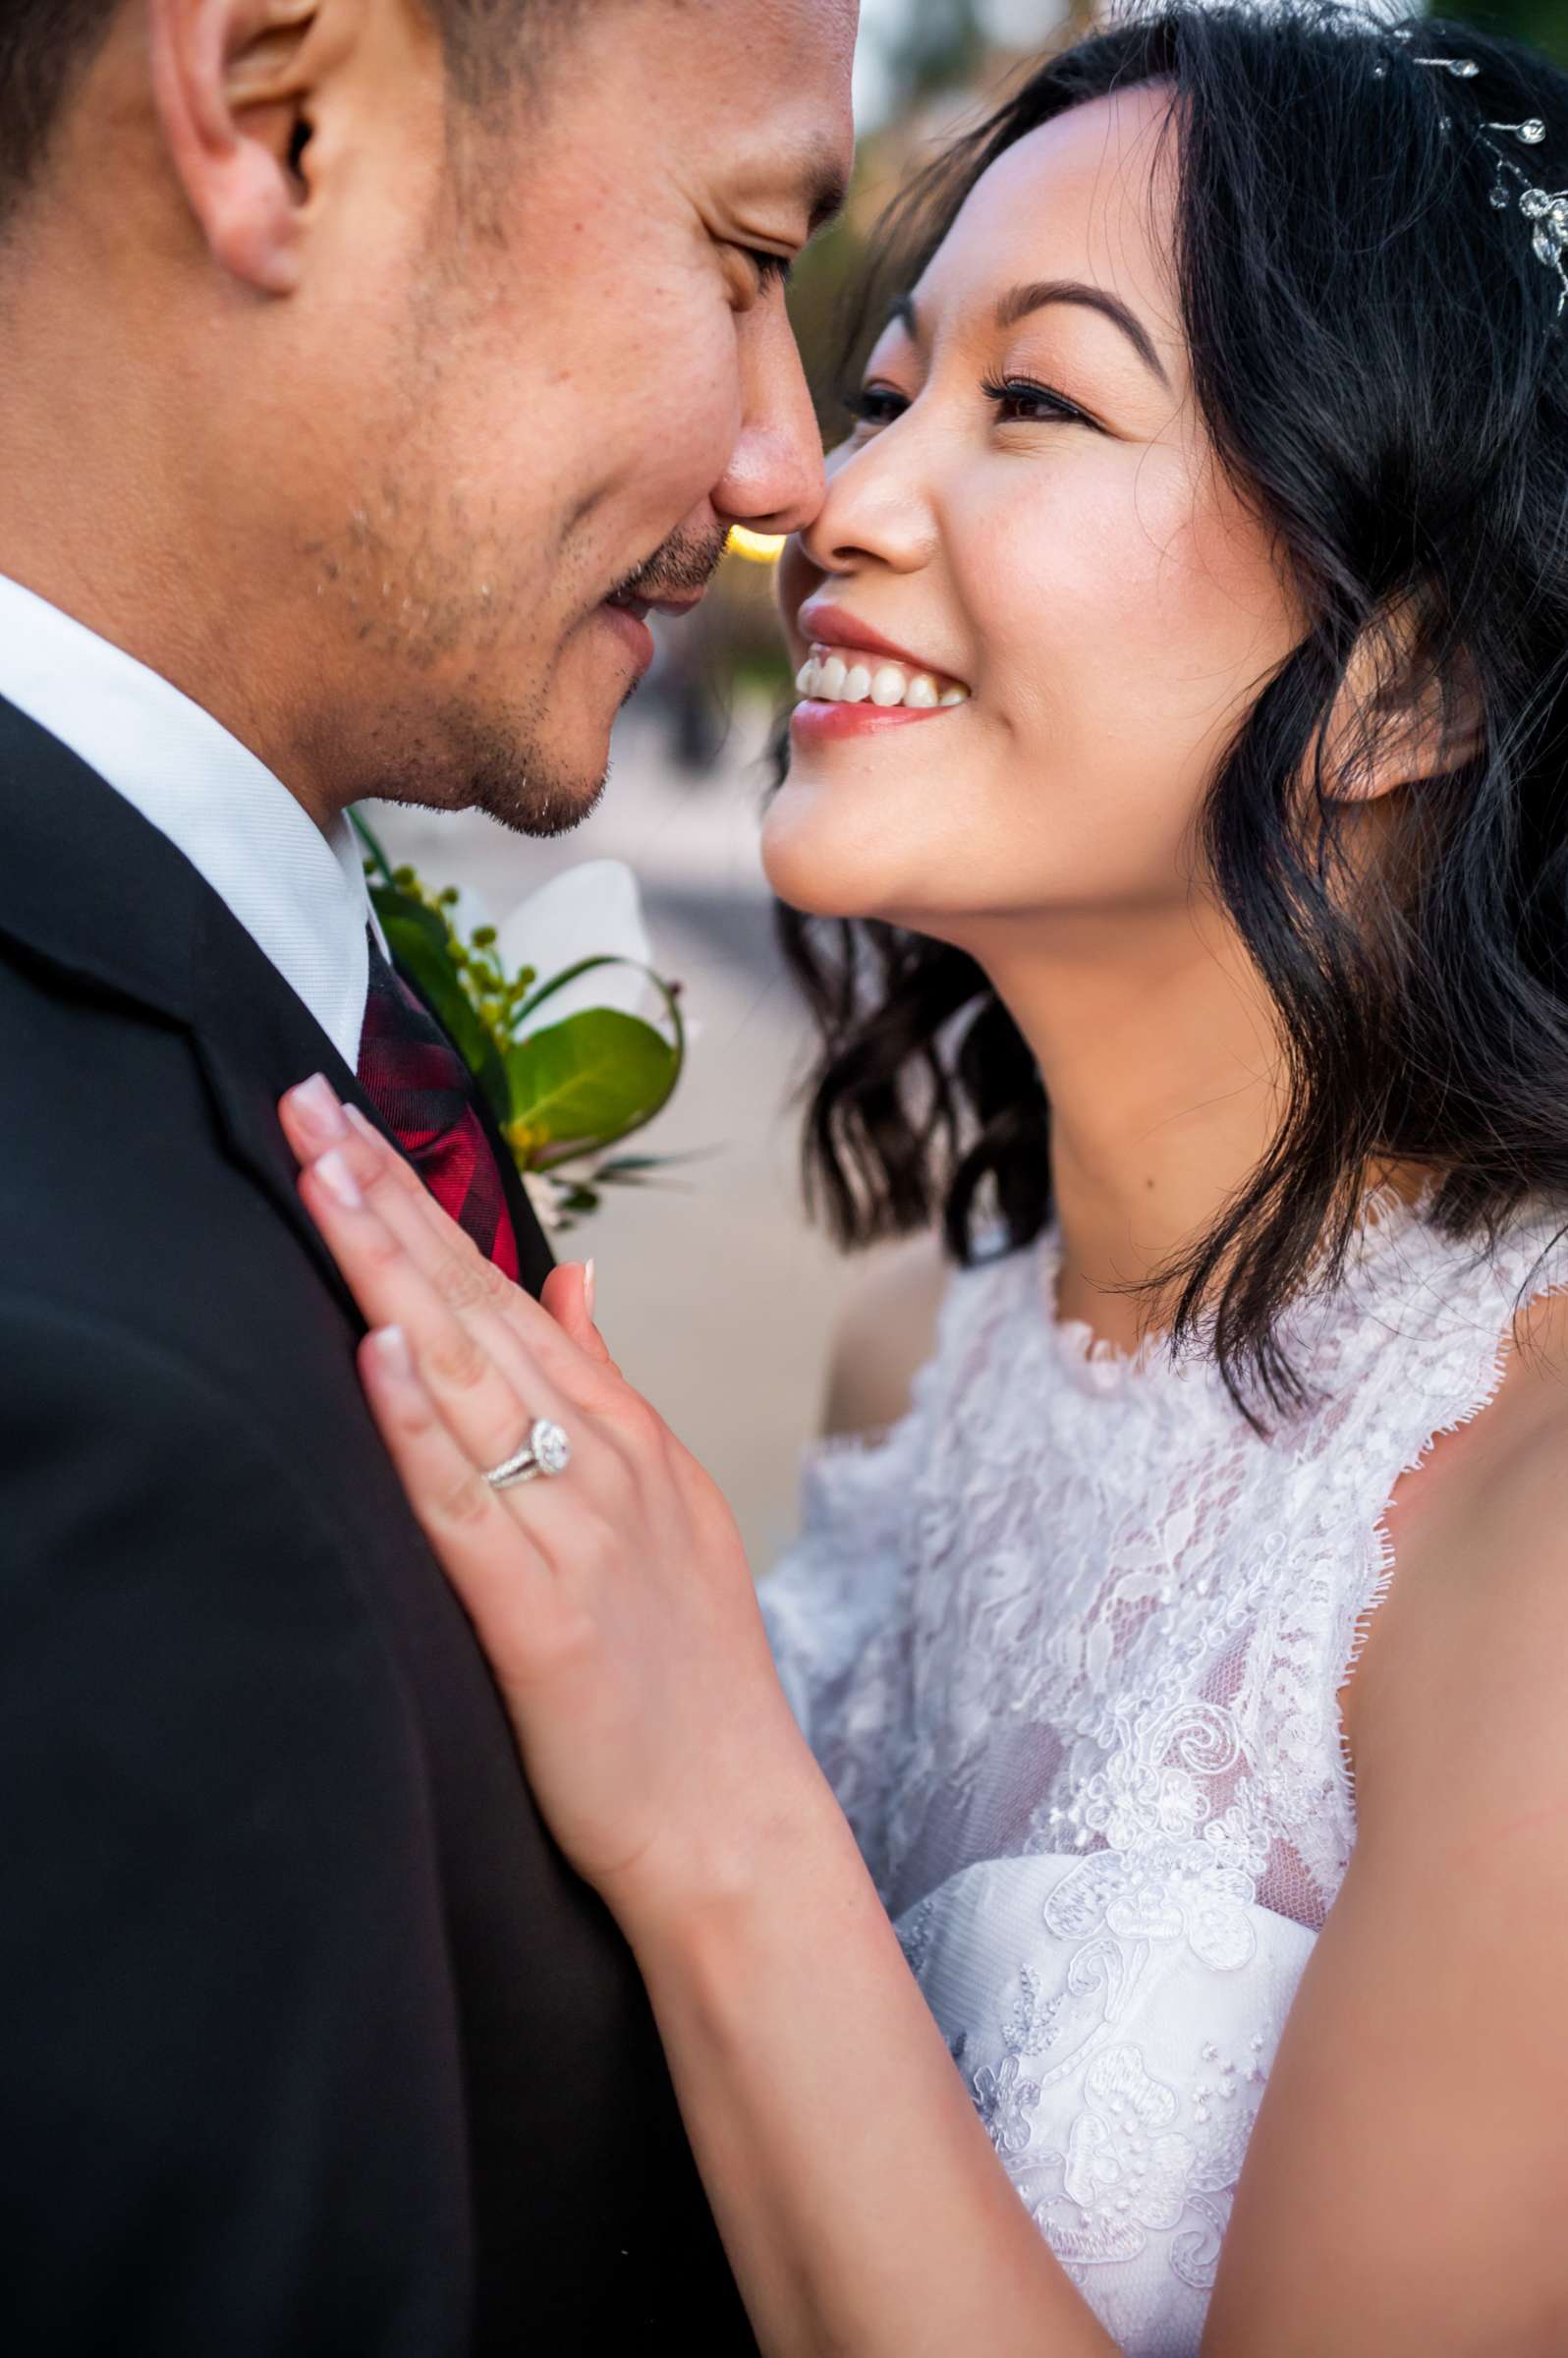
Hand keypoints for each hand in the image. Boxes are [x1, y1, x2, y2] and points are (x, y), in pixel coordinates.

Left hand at [278, 1076, 824, 1938]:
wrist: (732, 1818)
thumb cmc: (689, 1673)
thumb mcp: (669, 1501)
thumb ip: (610, 1384)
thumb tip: (570, 1277)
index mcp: (622, 1432)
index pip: (502, 1287)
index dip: (422, 1201)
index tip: (350, 1122)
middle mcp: (600, 1460)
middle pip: (474, 1307)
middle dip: (387, 1201)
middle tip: (310, 1105)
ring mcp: (575, 1532)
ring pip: (464, 1380)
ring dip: (388, 1274)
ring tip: (326, 1183)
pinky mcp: (540, 1617)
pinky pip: (465, 1508)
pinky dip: (419, 1427)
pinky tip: (377, 1355)